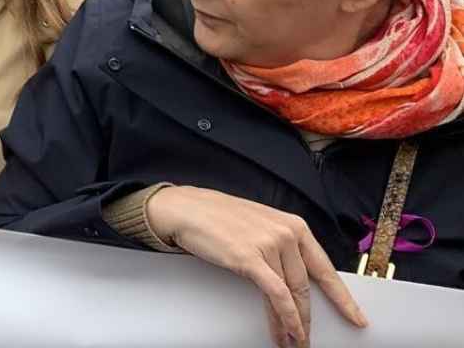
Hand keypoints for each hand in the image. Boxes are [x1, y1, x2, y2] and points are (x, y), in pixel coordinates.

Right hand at [147, 185, 367, 347]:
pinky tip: (287, 329)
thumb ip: (281, 247)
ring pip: (291, 294)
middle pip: (306, 286)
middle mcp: (287, 234)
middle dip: (309, 317)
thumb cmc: (218, 216)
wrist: (186, 208)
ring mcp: (269, 245)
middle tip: (308, 338)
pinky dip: (285, 316)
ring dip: (293, 323)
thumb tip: (294, 278)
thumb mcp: (260, 226)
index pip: (325, 268)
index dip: (342, 298)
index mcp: (294, 226)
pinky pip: (275, 294)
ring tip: (293, 341)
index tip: (356, 317)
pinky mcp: (250, 259)